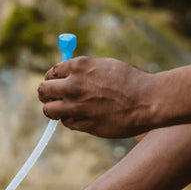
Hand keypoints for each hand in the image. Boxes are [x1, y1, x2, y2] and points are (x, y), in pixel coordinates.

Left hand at [37, 56, 156, 137]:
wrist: (147, 101)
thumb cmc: (130, 81)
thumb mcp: (105, 65)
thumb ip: (84, 70)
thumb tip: (68, 74)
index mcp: (79, 67)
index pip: (51, 72)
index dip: (51, 79)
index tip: (53, 83)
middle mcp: (74, 85)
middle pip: (43, 91)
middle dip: (45, 94)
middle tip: (50, 98)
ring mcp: (77, 106)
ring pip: (50, 111)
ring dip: (54, 110)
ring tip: (64, 110)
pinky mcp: (84, 123)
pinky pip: (67, 123)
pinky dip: (71, 120)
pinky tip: (83, 117)